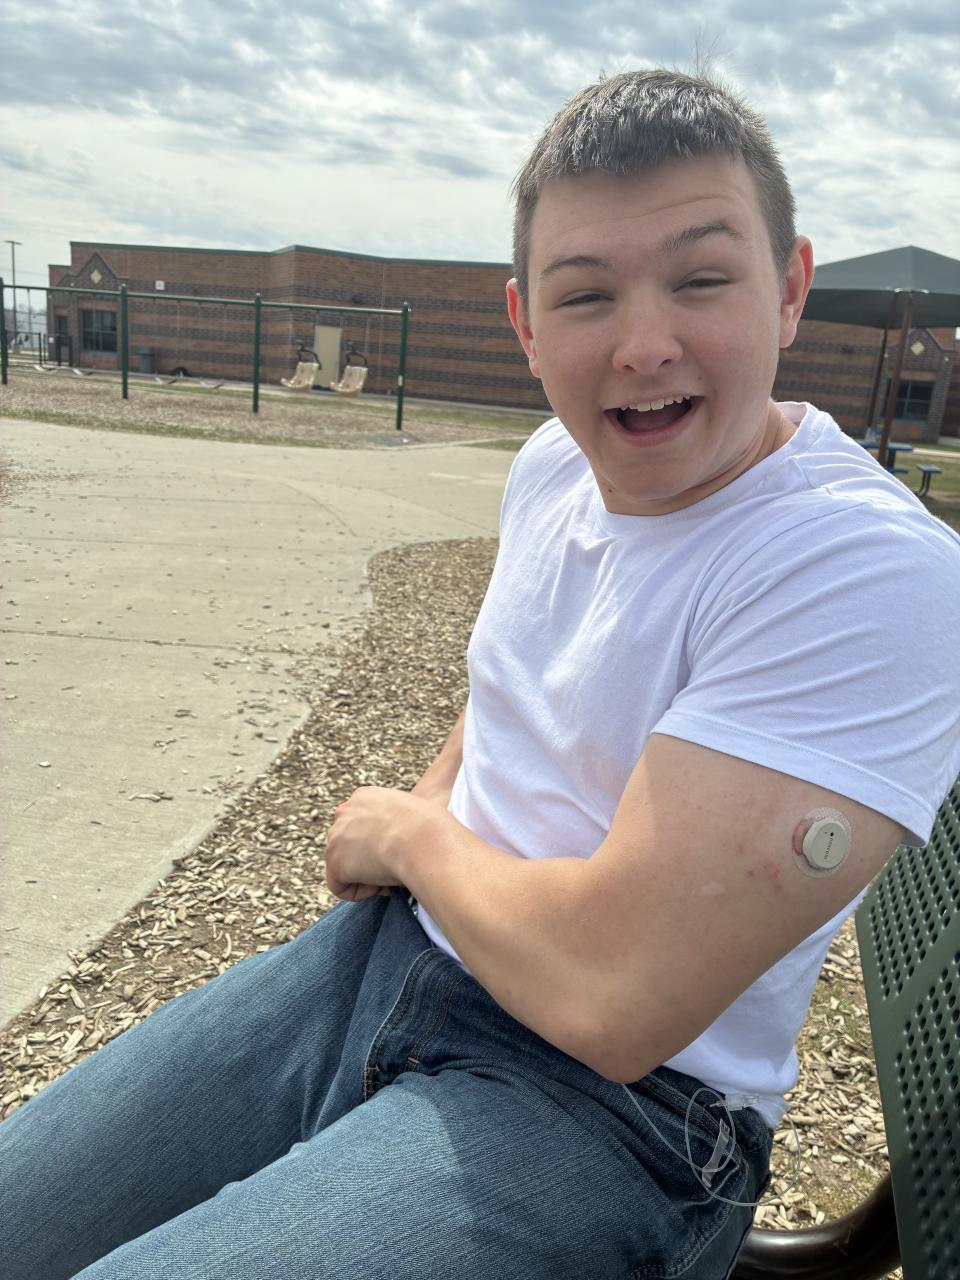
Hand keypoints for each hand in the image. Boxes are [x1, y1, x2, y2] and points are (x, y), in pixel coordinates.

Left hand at [323, 786, 428, 902]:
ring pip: (344, 866)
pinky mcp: (335, 861)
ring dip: (366, 875)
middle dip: (368, 859)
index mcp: (365, 796)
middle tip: (394, 865)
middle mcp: (345, 811)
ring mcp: (336, 836)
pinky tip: (382, 885)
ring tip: (392, 873)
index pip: (361, 825)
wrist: (423, 839)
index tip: (399, 852)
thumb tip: (404, 843)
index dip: (380, 844)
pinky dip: (360, 892)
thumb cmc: (431, 829)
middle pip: (348, 844)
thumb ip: (401, 821)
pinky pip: (340, 887)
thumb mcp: (416, 812)